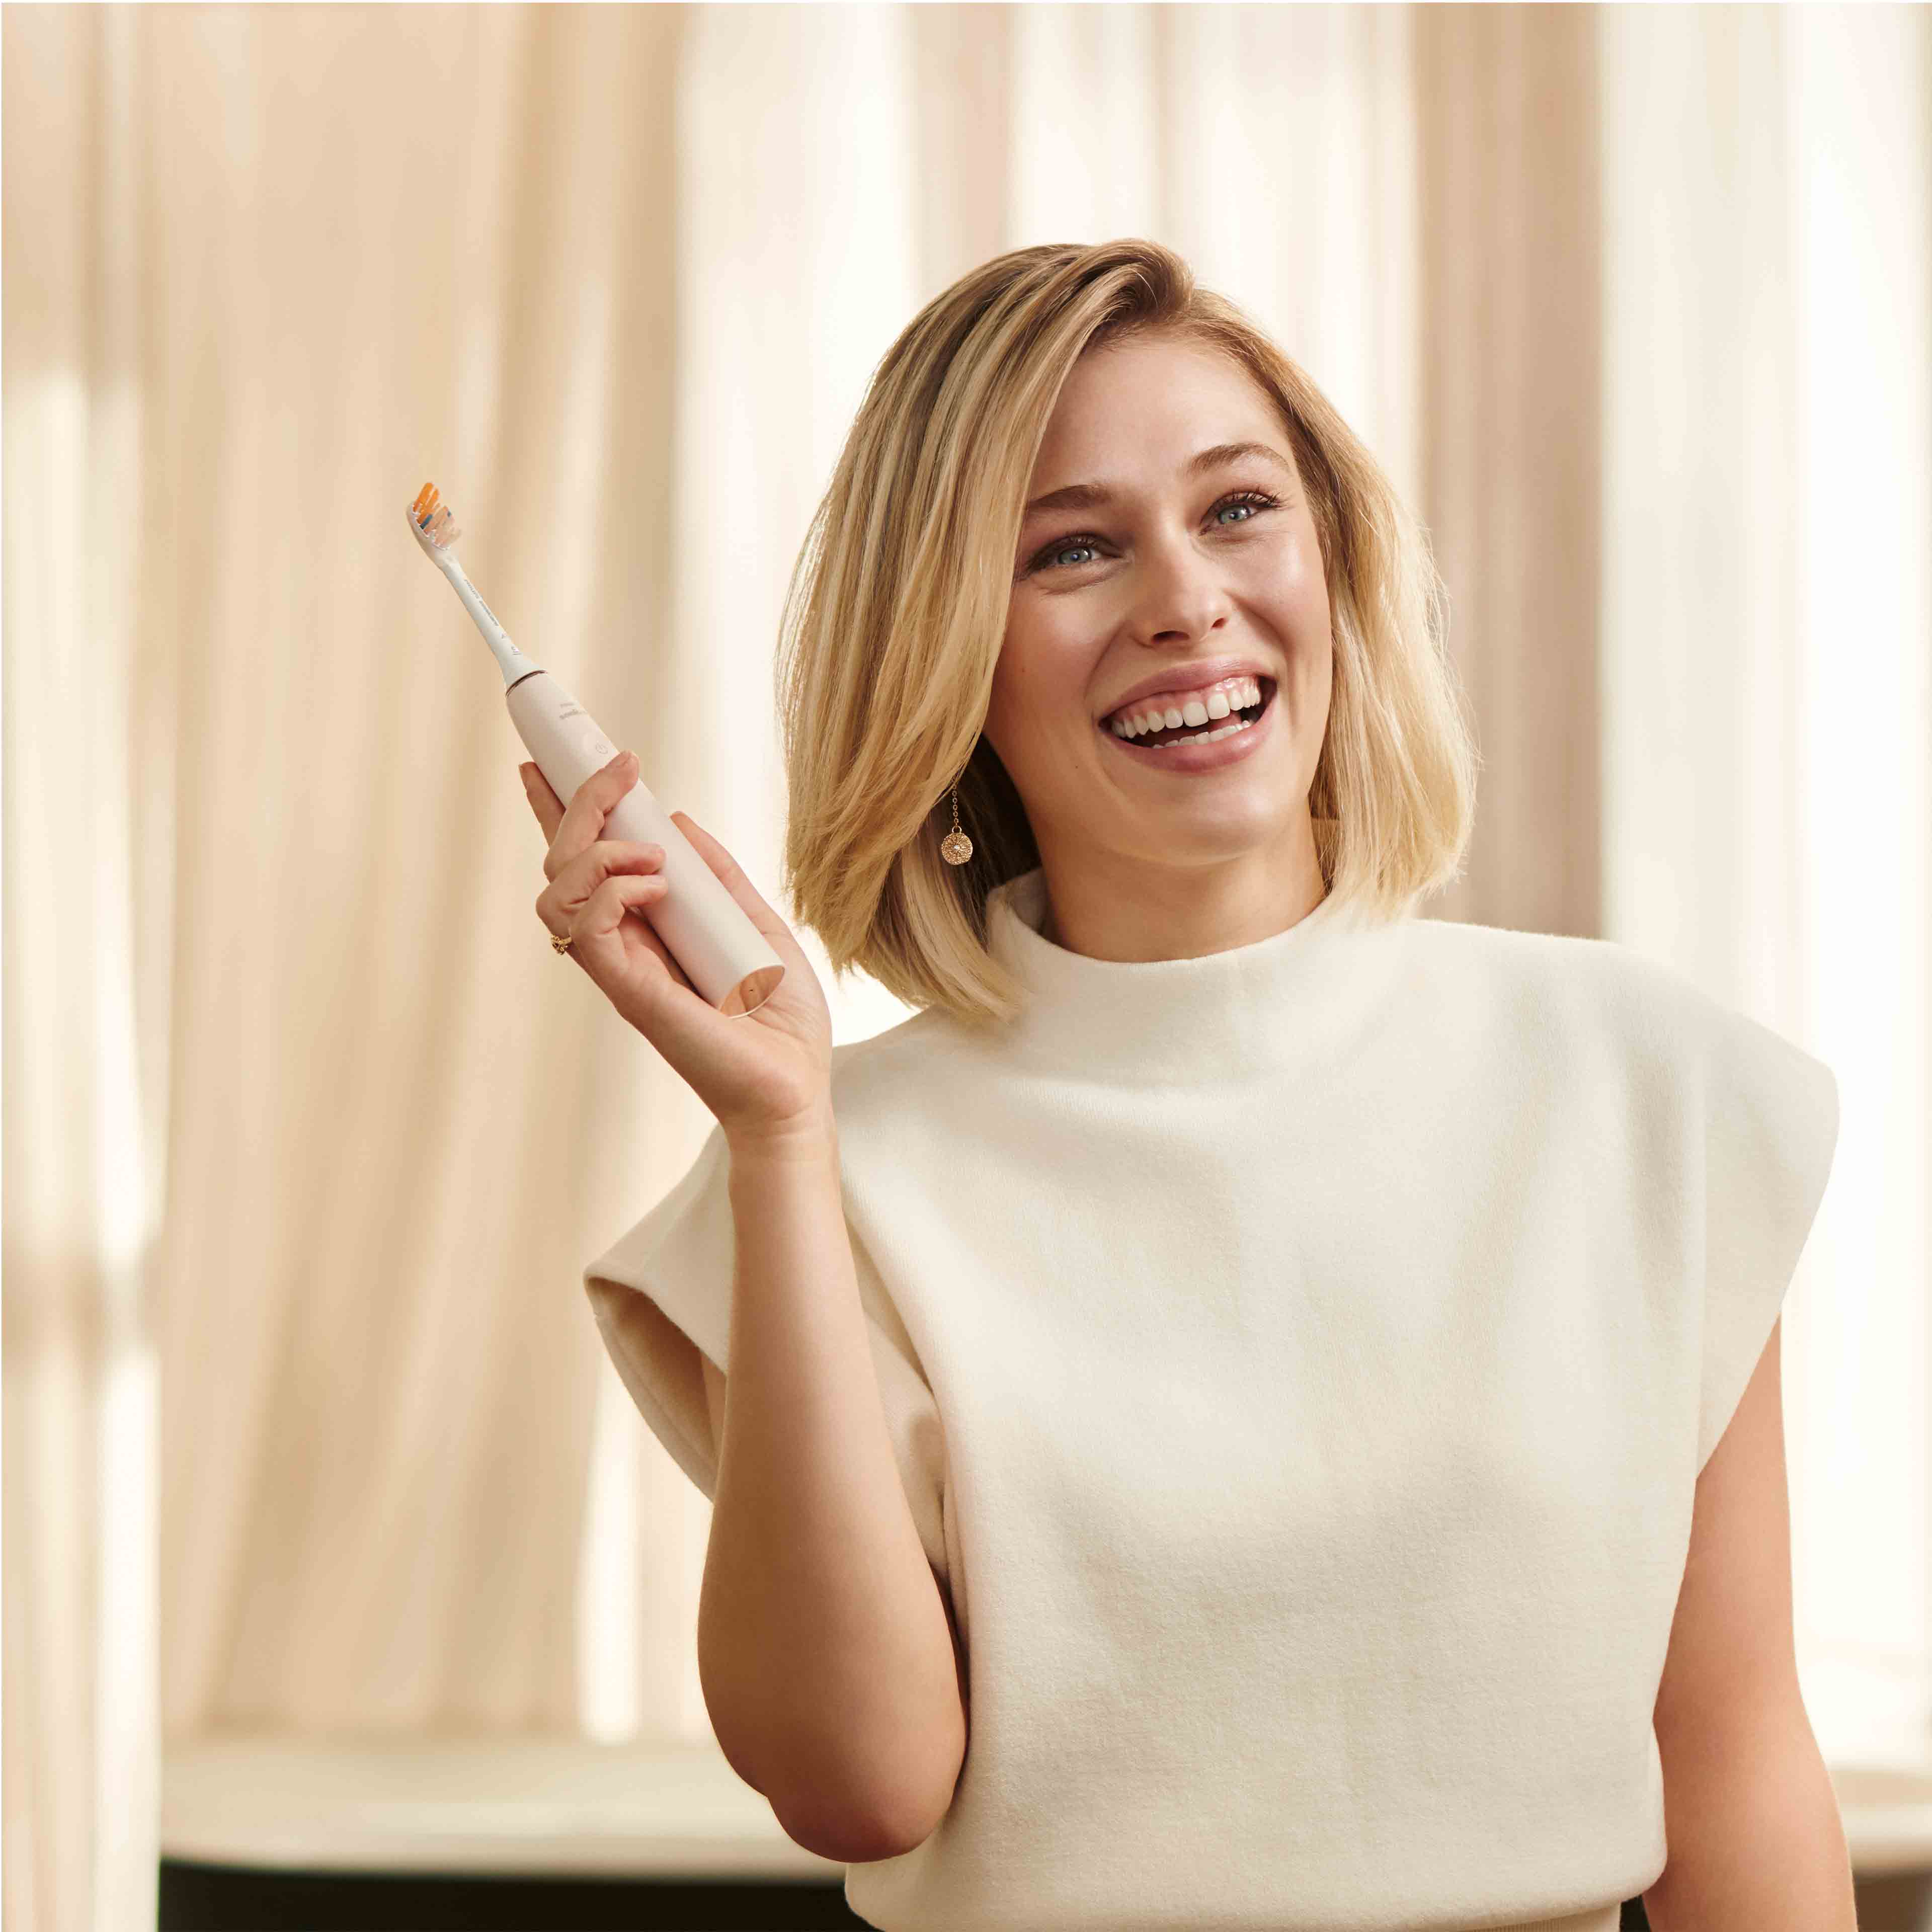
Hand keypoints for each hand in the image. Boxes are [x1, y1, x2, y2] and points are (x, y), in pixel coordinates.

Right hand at [522, 751, 835, 1141]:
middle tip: (621, 767)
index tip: (547, 759)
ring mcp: (620, 969)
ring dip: (596, 851)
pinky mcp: (629, 991)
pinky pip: (587, 927)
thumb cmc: (780, 1023)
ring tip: (652, 855)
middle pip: (560, 864)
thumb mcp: (757, 925)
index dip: (559, 811)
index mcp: (645, 930)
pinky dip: (614, 889)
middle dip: (577, 802)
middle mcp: (621, 947)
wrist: (795, 1088)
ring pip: (555, 892)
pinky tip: (655, 885)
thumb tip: (677, 820)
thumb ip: (717, 877)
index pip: (584, 863)